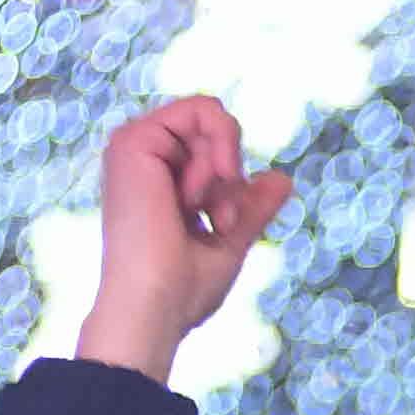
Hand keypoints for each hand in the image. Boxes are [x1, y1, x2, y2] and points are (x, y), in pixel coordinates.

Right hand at [81, 98, 291, 379]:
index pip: (214, 147)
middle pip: (215, 128)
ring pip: (210, 113)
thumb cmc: (184, 288)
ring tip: (206, 211)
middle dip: (233, 176)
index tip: (227, 223)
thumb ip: (250, 206)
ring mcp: (135, 145)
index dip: (235, 181)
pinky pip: (203, 110)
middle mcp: (143, 157)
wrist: (154, 304)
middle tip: (221, 220)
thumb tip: (282, 178)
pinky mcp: (133, 139)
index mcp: (158, 180)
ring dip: (225, 168)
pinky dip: (219, 152)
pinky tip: (195, 196)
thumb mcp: (230, 239)